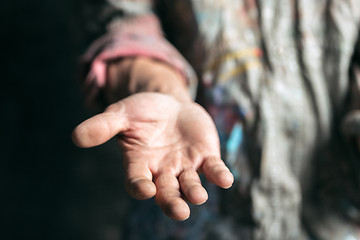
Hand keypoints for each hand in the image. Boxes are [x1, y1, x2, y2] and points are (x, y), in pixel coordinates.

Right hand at [72, 92, 233, 220]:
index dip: (140, 186)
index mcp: (140, 163)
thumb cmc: (142, 111)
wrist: (170, 104)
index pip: (137, 181)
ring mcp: (185, 165)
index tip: (145, 190)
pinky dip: (219, 175)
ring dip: (194, 192)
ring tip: (198, 198)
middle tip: (179, 212)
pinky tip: (226, 180)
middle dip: (172, 202)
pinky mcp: (205, 157)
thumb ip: (103, 126)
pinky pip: (213, 169)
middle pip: (167, 192)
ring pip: (190, 185)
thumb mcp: (122, 114)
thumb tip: (75, 137)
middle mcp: (162, 170)